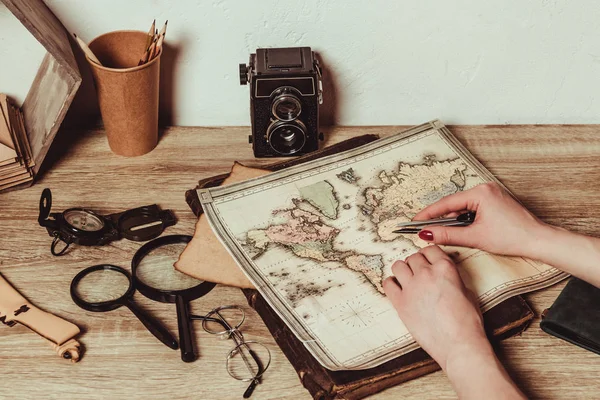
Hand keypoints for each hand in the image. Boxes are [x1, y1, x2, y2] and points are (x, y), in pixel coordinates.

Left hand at [383, 245, 486, 368]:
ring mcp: (411, 288)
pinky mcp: (400, 303)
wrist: (459, 345)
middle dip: (417, 263)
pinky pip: (387, 284)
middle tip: (419, 272)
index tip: (428, 260)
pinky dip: (391, 283)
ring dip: (403, 269)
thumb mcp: (468, 292)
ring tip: (407, 278)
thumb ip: (453, 279)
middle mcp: (426, 274)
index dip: (429, 255)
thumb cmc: (467, 323)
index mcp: (445, 269)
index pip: (430, 249)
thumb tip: (445, 277)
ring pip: (398, 265)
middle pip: (413, 257)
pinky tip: (397, 288)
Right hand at [413, 182, 546, 257]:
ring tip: (443, 233)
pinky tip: (461, 230)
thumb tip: (427, 234)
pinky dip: (465, 220)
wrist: (538, 241)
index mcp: (480, 192)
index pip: (447, 203)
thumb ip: (448, 234)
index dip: (429, 214)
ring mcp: (491, 194)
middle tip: (424, 229)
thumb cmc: (513, 237)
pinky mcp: (495, 202)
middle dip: (440, 218)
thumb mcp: (475, 237)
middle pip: (454, 204)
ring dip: (454, 221)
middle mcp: (485, 188)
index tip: (415, 221)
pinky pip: (473, 209)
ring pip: (463, 208)